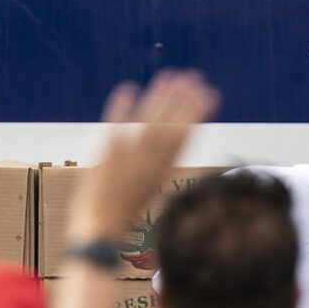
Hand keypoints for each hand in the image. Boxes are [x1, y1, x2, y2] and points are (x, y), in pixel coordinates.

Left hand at [66, 69, 220, 241]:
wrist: (100, 231)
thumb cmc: (125, 210)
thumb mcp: (152, 187)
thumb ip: (160, 162)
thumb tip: (174, 136)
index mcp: (163, 172)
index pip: (185, 136)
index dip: (198, 113)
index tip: (208, 94)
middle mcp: (150, 164)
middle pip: (170, 124)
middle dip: (182, 99)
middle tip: (192, 76)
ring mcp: (128, 159)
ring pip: (149, 121)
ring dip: (160, 97)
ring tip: (169, 75)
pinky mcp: (105, 155)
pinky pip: (115, 125)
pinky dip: (121, 106)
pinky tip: (129, 87)